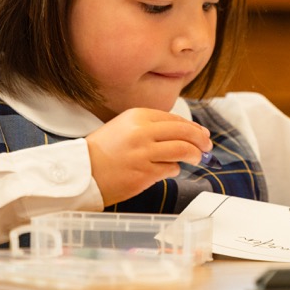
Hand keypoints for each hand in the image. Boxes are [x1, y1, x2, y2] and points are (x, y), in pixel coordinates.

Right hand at [85, 108, 212, 205]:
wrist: (81, 172)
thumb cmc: (103, 151)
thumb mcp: (125, 127)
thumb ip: (152, 127)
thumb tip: (186, 131)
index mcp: (137, 116)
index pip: (175, 119)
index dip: (192, 127)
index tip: (201, 133)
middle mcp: (142, 132)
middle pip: (184, 132)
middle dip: (200, 139)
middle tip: (207, 146)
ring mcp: (144, 153)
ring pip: (182, 150)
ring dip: (194, 155)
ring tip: (197, 158)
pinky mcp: (145, 173)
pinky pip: (171, 169)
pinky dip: (174, 169)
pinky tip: (170, 170)